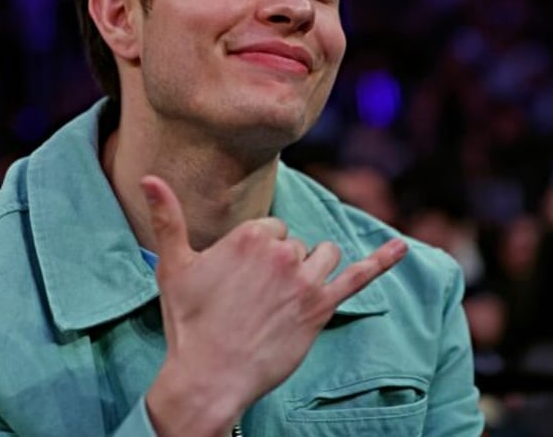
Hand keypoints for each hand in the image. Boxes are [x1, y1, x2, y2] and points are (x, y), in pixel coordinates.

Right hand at [141, 174, 407, 436]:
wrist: (208, 376)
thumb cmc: (189, 322)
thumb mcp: (173, 265)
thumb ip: (167, 216)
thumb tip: (149, 176)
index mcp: (250, 235)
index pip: (271, 228)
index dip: (257, 254)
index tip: (240, 281)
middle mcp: (282, 251)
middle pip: (296, 242)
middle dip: (282, 264)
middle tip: (256, 298)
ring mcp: (305, 280)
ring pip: (323, 255)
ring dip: (312, 269)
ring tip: (287, 296)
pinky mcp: (321, 307)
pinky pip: (359, 277)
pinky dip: (383, 261)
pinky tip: (403, 248)